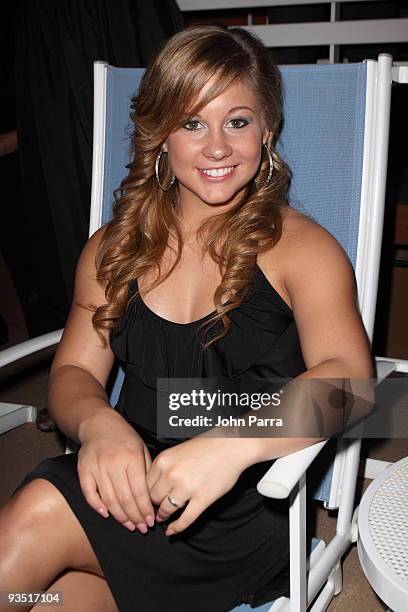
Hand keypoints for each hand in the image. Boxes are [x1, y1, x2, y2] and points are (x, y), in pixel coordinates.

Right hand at [77, 411, 155, 532]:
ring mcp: (97, 467)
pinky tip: (107, 514)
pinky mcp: (83, 470)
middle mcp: (114, 463)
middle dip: (135, 517)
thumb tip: (152, 497)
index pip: (139, 490)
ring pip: (109, 499)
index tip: (150, 521)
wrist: (99, 424)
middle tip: (141, 528)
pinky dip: (97, 506)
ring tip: (129, 525)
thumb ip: (146, 471)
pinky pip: (89, 493)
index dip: (145, 509)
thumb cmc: (124, 438)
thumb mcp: (142, 448)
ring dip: (120, 516)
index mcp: (131, 457)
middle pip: (125, 498)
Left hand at [145, 435, 252, 536]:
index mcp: (164, 460)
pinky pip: (185, 519)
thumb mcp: (177, 451)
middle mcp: (172, 474)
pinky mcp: (202, 498)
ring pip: (166, 509)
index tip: (149, 498)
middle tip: (155, 508)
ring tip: (162, 518)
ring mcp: (187, 487)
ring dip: (163, 516)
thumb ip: (165, 467)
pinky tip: (171, 531)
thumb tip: (155, 485)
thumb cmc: (207, 445)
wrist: (231, 445)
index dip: (147, 492)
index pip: (146, 483)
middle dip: (154, 504)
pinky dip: (177, 528)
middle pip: (153, 497)